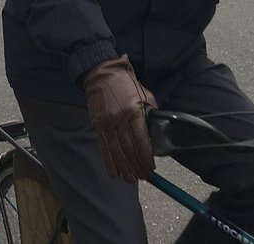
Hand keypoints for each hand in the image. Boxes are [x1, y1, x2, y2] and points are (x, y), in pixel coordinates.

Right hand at [82, 55, 156, 180]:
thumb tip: (155, 132)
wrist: (102, 74)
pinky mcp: (98, 125)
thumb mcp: (144, 94)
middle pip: (129, 149)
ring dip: (124, 168)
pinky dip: (109, 162)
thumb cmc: (126, 83)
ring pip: (116, 151)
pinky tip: (114, 172)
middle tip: (143, 177)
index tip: (151, 167)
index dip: (146, 157)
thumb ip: (150, 113)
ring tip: (131, 179)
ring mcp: (107, 123)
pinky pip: (104, 147)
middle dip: (137, 166)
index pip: (141, 140)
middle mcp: (120, 119)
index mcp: (134, 111)